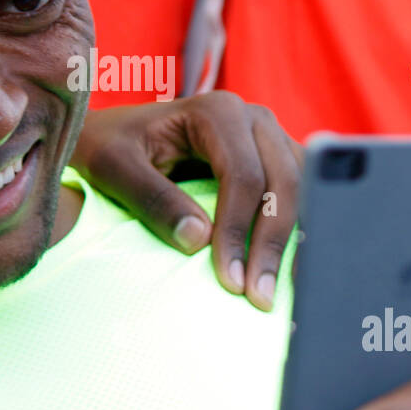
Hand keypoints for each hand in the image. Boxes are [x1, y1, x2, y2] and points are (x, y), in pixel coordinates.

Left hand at [70, 93, 300, 309]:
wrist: (114, 134)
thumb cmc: (108, 146)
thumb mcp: (113, 167)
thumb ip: (152, 198)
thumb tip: (199, 239)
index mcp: (217, 112)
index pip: (243, 175)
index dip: (238, 230)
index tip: (229, 281)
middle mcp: (254, 119)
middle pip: (283, 183)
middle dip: (271, 244)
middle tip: (260, 298)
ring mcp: (270, 137)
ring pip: (301, 189)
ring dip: (292, 242)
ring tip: (276, 291)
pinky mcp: (276, 160)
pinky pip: (300, 195)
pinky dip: (297, 232)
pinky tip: (288, 271)